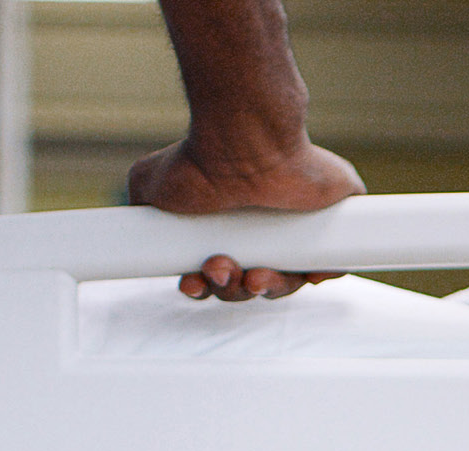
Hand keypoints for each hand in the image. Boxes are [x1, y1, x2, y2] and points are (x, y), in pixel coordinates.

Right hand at [127, 137, 362, 300]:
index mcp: (226, 228)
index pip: (222, 273)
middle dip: (230, 289)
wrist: (243, 142)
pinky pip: (334, 260)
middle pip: (252, 283)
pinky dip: (323, 273)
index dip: (208, 286)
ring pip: (290, 278)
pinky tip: (308, 275)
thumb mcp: (149, 186)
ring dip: (267, 289)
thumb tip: (134, 229)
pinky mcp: (334, 219)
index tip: (192, 284)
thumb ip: (141, 211)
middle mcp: (263, 229)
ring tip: (252, 277)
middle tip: (218, 270)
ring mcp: (299, 225)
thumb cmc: (198, 159)